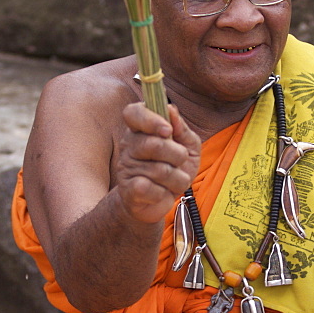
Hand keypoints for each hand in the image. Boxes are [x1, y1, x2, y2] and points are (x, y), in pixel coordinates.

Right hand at [116, 103, 200, 223]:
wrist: (157, 202)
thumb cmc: (173, 168)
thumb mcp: (187, 146)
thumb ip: (181, 128)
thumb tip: (171, 109)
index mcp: (140, 129)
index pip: (133, 113)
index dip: (151, 119)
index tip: (168, 130)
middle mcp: (128, 145)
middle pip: (153, 144)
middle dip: (177, 155)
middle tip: (180, 161)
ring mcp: (126, 167)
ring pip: (160, 170)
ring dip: (177, 178)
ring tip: (174, 181)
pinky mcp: (128, 189)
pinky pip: (150, 188)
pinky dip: (164, 192)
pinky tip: (161, 192)